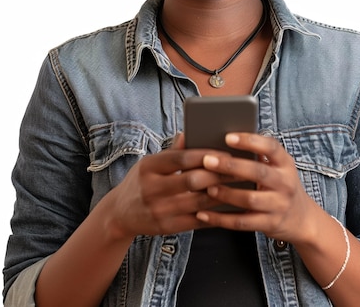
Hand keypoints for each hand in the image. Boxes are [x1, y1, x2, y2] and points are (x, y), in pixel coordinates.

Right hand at [98, 133, 231, 240]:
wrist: (119, 214)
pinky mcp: (166, 228)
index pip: (182, 158)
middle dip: (219, 174)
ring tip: (239, 187)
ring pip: (197, 202)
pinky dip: (214, 215)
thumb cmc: (141, 181)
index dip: (206, 155)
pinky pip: (196, 221)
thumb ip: (172, 151)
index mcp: (149, 167)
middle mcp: (152, 188)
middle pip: (192, 180)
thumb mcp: (150, 162)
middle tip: (239, 169)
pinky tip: (228, 208)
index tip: (226, 152)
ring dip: (221, 195)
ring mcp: (159, 210)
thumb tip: (189, 132)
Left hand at [195, 133, 318, 244]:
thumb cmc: (281, 186)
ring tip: (207, 186)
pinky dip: (221, 219)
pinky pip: (242, 223)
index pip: (271, 147)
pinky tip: (204, 214)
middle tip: (208, 160)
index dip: (250, 141)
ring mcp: (279, 205)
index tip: (228, 137)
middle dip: (231, 166)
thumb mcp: (278, 167)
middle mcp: (285, 183)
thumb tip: (225, 138)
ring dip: (226, 193)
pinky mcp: (269, 224)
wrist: (302, 219)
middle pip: (258, 172)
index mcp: (285, 163)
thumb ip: (259, 155)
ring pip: (249, 199)